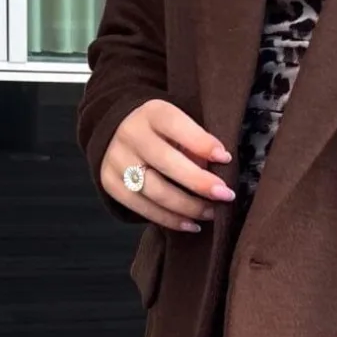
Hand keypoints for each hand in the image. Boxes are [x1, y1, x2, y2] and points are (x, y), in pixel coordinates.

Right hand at [100, 99, 235, 230]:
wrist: (118, 133)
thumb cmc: (162, 132)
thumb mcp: (179, 126)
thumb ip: (196, 143)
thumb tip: (218, 170)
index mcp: (152, 113)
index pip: (176, 125)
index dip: (201, 143)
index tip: (225, 158)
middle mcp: (130, 134)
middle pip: (166, 162)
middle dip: (199, 182)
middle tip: (226, 195)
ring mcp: (117, 160)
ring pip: (155, 191)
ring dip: (188, 206)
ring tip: (211, 213)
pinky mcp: (110, 183)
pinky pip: (142, 208)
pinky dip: (170, 220)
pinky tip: (191, 224)